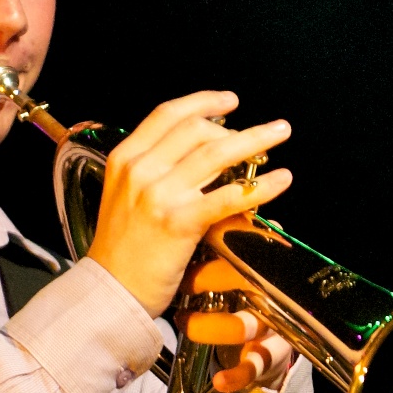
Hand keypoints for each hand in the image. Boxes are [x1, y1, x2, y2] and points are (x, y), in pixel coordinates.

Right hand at [81, 92, 291, 317]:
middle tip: (267, 130)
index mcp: (125, 158)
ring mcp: (159, 195)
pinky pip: (228, 196)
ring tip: (280, 134)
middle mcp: (141, 170)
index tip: (230, 101)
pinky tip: (282, 179)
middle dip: (237, 125)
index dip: (203, 102)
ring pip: (216, 155)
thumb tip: (203, 152)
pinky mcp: (180, 222)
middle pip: (196, 130)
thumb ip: (155, 170)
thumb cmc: (122, 249)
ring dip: (255, 139)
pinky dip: (260, 186)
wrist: (109, 291)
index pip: (168, 115)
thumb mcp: (124, 195)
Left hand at [182, 221, 298, 392]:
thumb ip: (223, 237)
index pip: (248, 244)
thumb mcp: (235, 262)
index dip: (221, 239)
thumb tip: (203, 207)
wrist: (270, 337)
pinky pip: (256, 366)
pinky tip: (219, 380)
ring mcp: (275, 325)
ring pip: (247, 325)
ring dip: (211, 325)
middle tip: (181, 279)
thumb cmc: (244, 291)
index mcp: (266, 264)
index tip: (194, 234)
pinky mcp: (271, 355)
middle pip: (248, 279)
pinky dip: (237, 374)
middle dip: (210, 277)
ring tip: (184, 322)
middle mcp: (275, 293)